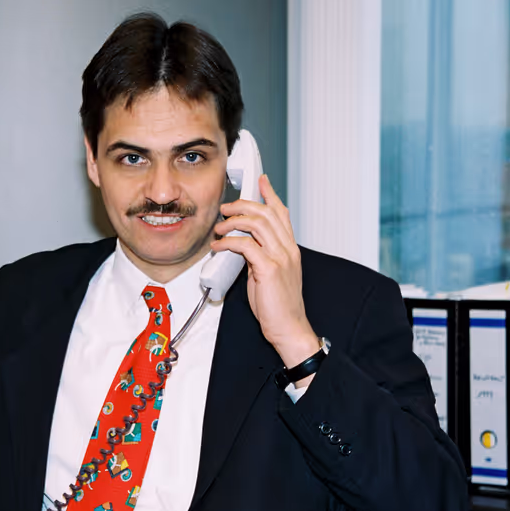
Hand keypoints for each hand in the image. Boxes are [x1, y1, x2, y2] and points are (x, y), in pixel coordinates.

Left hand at [214, 175, 319, 385]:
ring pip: (257, 224)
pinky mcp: (269, 269)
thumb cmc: (278, 306)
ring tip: (219, 228)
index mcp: (290, 249)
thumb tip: (243, 244)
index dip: (270, 195)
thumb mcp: (271, 274)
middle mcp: (288, 249)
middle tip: (226, 207)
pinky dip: (229, 242)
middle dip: (243, 204)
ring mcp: (281, 258)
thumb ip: (261, 256)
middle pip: (267, 213)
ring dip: (233, 221)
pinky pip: (246, 245)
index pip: (282, 214)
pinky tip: (219, 246)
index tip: (260, 182)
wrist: (289, 328)